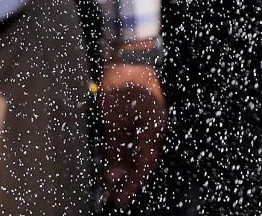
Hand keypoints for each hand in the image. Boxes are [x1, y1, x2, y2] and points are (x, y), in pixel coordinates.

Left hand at [100, 59, 165, 209]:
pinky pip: (119, 147)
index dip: (136, 180)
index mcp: (152, 129)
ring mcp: (135, 127)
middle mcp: (146, 131)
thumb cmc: (127, 84)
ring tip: (110, 190)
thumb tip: (122, 169)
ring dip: (120, 173)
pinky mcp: (121, 124)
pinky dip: (114, 161)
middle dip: (128, 182)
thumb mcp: (122, 117)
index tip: (125, 196)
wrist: (125, 63)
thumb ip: (120, 144)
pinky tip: (108, 172)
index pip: (146, 162)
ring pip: (128, 156)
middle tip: (116, 198)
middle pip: (138, 162)